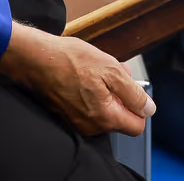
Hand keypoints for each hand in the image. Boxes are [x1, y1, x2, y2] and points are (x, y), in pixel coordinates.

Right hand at [0, 23, 154, 135]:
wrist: (35, 59)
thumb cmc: (69, 61)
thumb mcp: (111, 69)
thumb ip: (134, 93)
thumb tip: (149, 109)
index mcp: (105, 117)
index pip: (136, 126)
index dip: (139, 106)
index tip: (132, 89)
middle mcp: (91, 126)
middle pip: (119, 118)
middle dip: (121, 95)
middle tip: (114, 71)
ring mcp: (76, 121)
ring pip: (103, 111)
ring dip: (106, 92)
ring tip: (96, 69)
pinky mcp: (66, 114)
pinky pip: (87, 108)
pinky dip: (91, 93)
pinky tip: (83, 75)